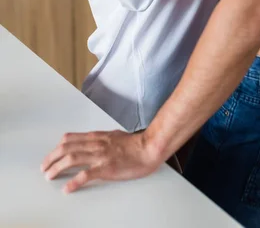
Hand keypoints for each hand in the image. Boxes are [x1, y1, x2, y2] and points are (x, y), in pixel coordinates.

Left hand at [40, 129, 159, 193]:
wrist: (149, 148)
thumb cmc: (135, 143)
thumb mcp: (114, 135)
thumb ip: (101, 139)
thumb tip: (92, 142)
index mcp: (97, 137)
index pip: (70, 139)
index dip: (56, 148)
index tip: (50, 156)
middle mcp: (95, 144)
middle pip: (66, 148)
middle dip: (51, 158)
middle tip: (45, 168)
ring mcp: (100, 156)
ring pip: (72, 159)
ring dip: (57, 168)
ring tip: (49, 176)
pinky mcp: (106, 168)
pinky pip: (86, 175)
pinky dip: (74, 182)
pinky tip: (67, 188)